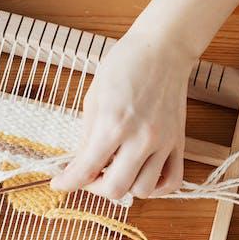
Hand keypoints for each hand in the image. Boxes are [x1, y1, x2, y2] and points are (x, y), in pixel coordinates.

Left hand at [50, 25, 187, 199]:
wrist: (162, 48)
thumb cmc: (124, 66)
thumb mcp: (94, 98)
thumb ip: (88, 136)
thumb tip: (82, 165)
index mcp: (113, 124)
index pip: (86, 170)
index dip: (67, 183)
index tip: (59, 184)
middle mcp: (140, 138)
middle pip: (116, 189)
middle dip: (96, 189)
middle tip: (89, 177)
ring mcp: (163, 143)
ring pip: (144, 190)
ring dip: (126, 187)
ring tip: (117, 171)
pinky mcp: (179, 143)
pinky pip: (172, 182)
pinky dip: (157, 188)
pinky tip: (144, 176)